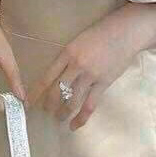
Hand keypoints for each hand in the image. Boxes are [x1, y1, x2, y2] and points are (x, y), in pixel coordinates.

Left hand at [25, 13, 147, 130]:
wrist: (126, 32)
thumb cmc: (102, 32)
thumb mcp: (79, 40)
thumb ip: (68, 57)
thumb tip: (58, 75)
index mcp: (67, 53)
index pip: (47, 77)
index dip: (36, 92)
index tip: (29, 102)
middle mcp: (76, 65)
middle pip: (56, 91)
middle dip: (48, 105)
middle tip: (45, 111)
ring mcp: (90, 75)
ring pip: (71, 100)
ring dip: (62, 112)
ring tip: (59, 118)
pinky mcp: (104, 83)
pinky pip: (89, 105)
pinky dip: (81, 118)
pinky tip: (74, 125)